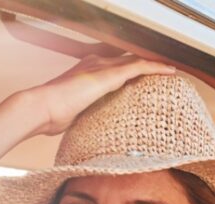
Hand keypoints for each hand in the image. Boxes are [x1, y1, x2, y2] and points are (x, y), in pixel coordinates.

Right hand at [17, 55, 175, 136]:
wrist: (42, 108)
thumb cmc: (51, 115)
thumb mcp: (72, 114)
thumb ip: (84, 115)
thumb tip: (91, 131)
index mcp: (86, 71)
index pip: (115, 66)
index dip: (131, 70)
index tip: (144, 79)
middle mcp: (95, 63)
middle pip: (128, 59)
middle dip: (146, 64)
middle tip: (164, 71)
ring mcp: (102, 67)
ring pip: (137, 60)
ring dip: (156, 65)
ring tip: (172, 70)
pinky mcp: (110, 74)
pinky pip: (140, 66)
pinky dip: (156, 67)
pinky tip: (170, 71)